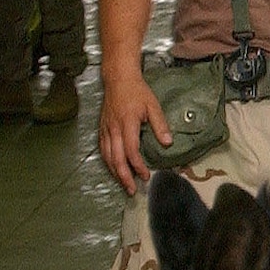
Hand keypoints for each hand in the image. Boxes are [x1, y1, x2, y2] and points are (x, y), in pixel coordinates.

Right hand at [99, 66, 169, 194]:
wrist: (118, 79)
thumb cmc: (136, 91)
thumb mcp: (153, 105)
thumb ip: (160, 124)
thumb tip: (168, 143)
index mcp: (127, 123)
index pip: (131, 150)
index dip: (138, 166)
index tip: (146, 175)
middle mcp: (114, 129)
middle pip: (116, 158)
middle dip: (124, 177)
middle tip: (131, 190)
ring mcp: (106, 129)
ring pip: (107, 156)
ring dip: (115, 173)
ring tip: (124, 184)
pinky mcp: (102, 129)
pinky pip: (103, 150)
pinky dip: (108, 162)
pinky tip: (114, 169)